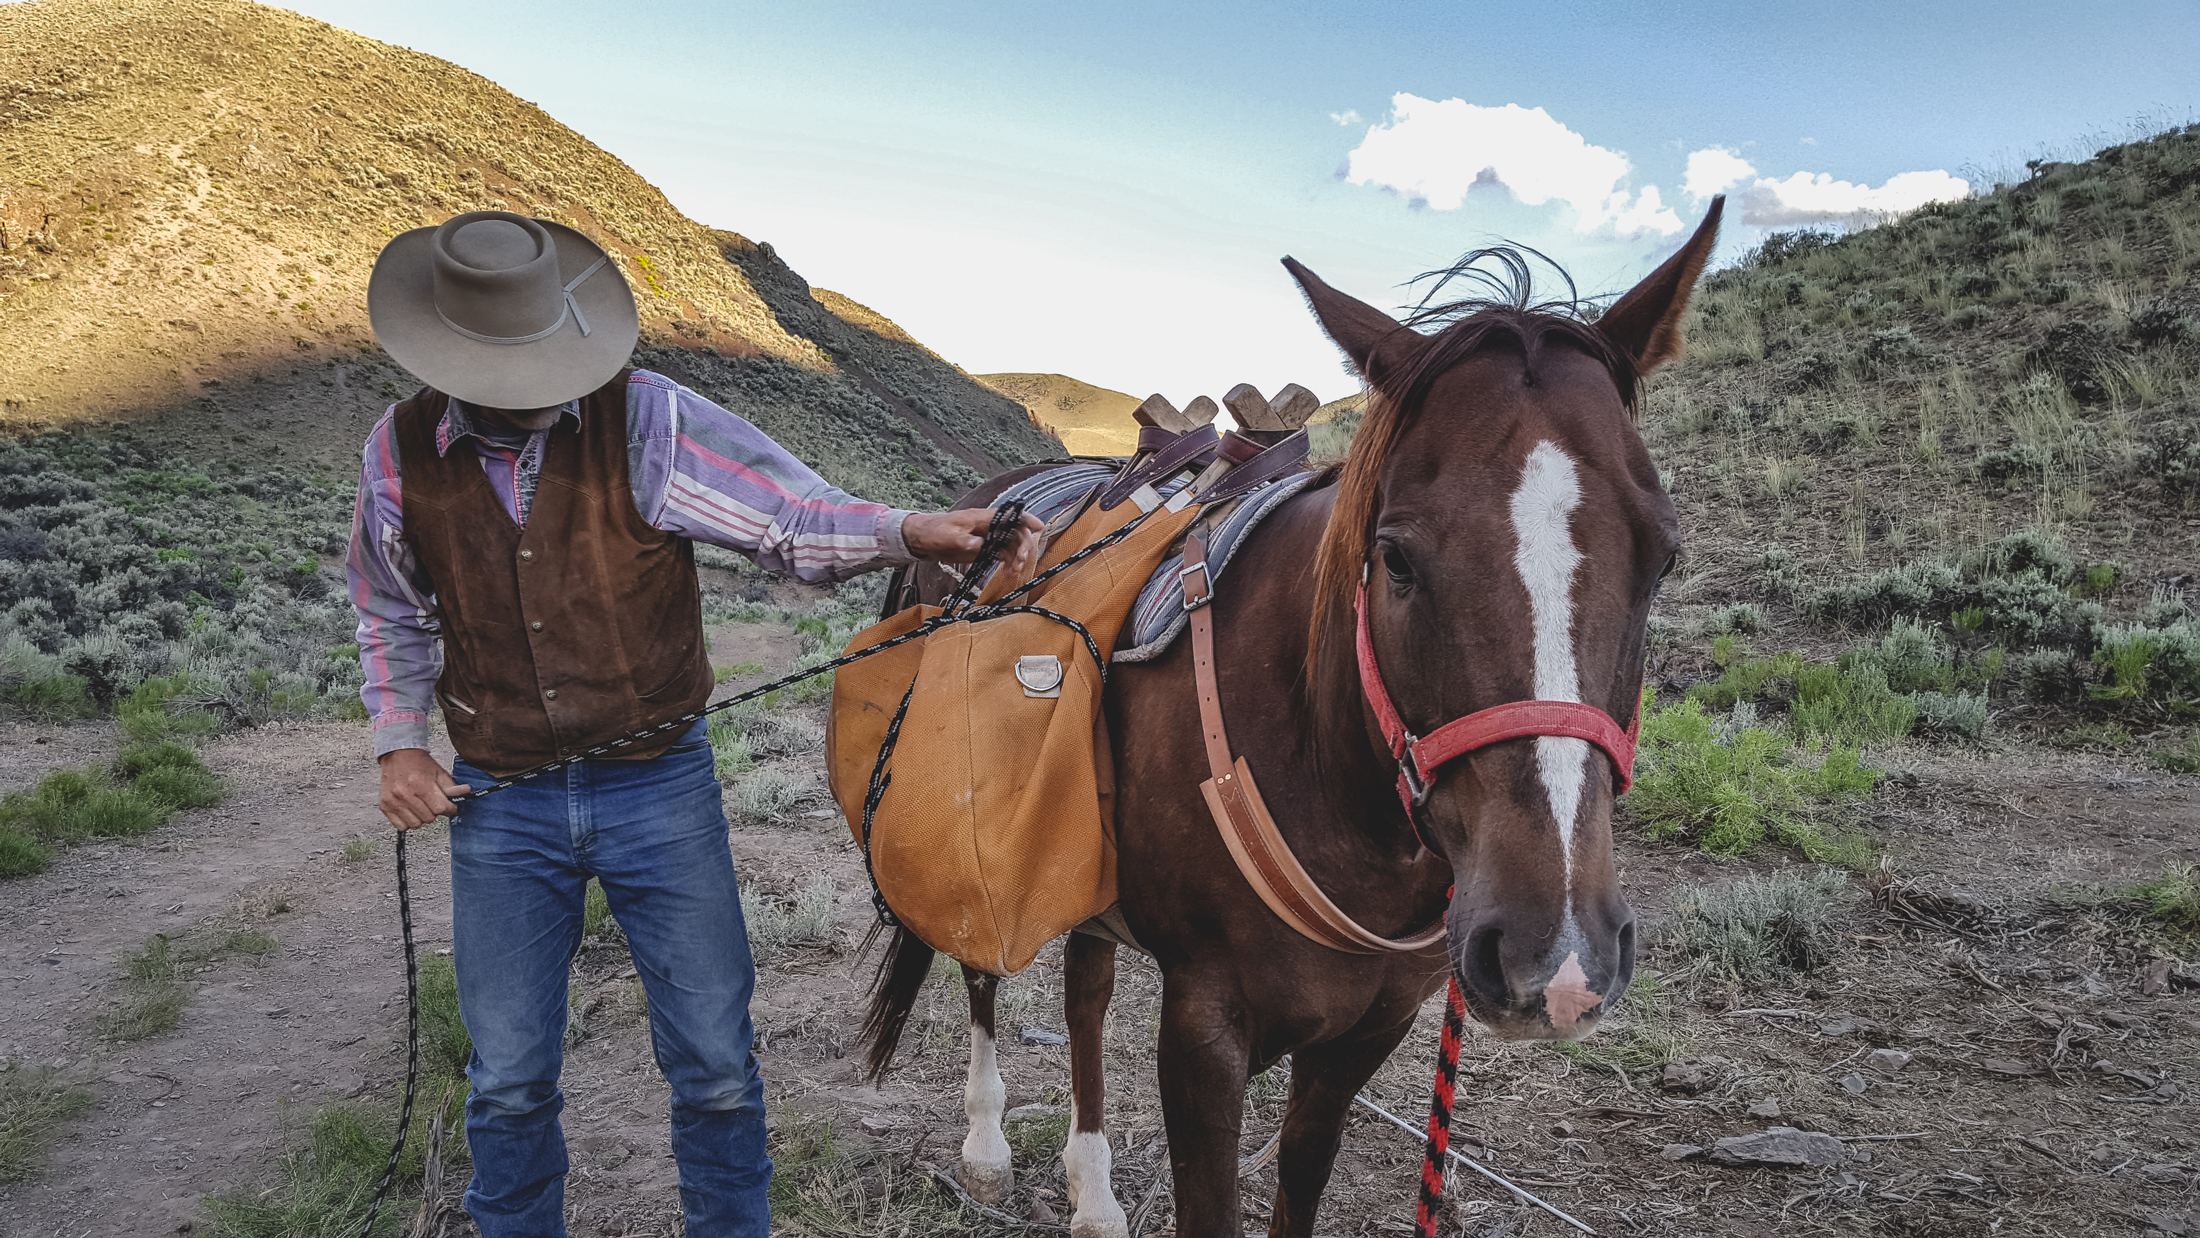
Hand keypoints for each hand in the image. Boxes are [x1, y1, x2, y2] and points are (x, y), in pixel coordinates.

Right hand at [378, 748, 471, 830]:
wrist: (398, 755)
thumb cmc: (418, 763)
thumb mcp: (439, 772)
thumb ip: (451, 786)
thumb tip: (465, 792)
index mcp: (421, 785)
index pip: (441, 808)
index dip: (449, 809)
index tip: (449, 806)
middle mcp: (405, 794)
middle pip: (429, 818)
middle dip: (435, 812)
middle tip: (433, 802)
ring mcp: (393, 801)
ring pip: (416, 824)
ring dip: (421, 818)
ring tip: (421, 806)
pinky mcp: (385, 806)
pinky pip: (401, 826)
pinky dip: (407, 821)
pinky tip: (410, 810)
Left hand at [902, 508, 1044, 576]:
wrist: (924, 539)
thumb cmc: (935, 531)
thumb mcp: (947, 536)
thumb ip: (964, 540)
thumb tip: (980, 545)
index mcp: (983, 517)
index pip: (1010, 515)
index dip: (1025, 519)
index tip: (1038, 527)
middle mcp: (990, 526)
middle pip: (1016, 533)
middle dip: (1023, 546)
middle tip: (1020, 561)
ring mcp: (989, 538)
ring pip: (1012, 546)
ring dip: (1017, 558)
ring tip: (1013, 571)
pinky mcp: (985, 550)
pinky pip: (1003, 555)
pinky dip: (1008, 564)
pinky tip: (1008, 574)